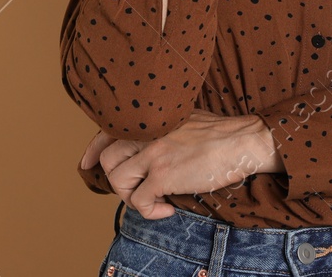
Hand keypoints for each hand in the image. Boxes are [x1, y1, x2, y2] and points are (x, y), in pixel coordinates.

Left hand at [82, 111, 282, 219]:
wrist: (244, 140)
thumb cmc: (222, 133)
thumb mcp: (185, 118)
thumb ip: (165, 129)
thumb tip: (151, 153)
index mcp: (152, 118)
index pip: (108, 130)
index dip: (93, 149)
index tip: (87, 162)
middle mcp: (147, 132)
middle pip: (108, 159)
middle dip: (118, 180)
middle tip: (137, 190)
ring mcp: (153, 152)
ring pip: (117, 180)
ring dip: (132, 197)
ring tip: (156, 199)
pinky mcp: (163, 174)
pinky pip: (139, 201)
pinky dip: (150, 212)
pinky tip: (168, 210)